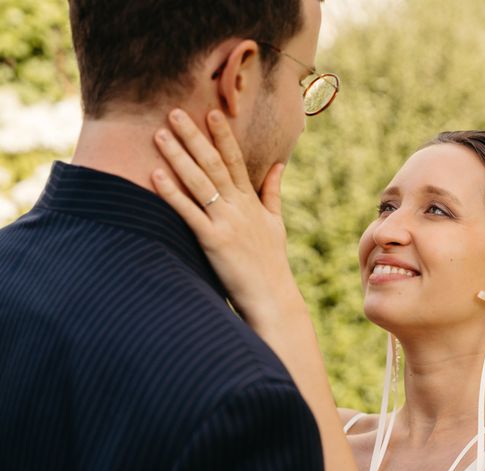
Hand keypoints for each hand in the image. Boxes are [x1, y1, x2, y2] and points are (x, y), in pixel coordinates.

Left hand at [151, 108, 301, 329]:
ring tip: (159, 134)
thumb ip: (273, 192)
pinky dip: (172, 193)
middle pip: (213, 164)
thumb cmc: (272, 261)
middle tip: (174, 112)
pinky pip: (189, 212)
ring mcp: (226, 221)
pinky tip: (156, 175)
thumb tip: (278, 164)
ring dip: (178, 156)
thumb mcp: (275, 222)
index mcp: (251, 200)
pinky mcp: (214, 240)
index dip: (223, 135)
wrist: (272, 294)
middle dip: (193, 136)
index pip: (235, 159)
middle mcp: (239, 206)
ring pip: (199, 182)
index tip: (211, 112)